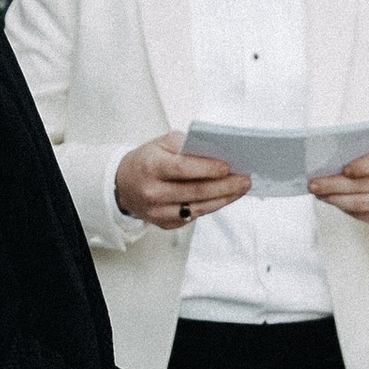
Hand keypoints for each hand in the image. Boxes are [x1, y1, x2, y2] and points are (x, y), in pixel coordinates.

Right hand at [117, 132, 251, 228]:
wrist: (123, 185)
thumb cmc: (147, 160)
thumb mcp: (161, 144)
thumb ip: (186, 145)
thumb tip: (217, 153)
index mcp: (150, 167)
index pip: (182, 168)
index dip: (207, 168)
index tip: (228, 166)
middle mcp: (153, 192)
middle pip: (196, 191)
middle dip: (225, 186)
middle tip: (245, 180)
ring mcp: (158, 212)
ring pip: (198, 208)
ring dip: (224, 198)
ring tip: (241, 189)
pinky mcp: (165, 224)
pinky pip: (194, 216)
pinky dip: (212, 206)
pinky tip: (224, 197)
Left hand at [309, 137, 368, 228]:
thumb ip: (354, 151)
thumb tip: (324, 161)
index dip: (364, 165)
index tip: (344, 169)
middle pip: (366, 184)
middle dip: (336, 185)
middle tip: (314, 184)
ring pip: (361, 203)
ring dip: (336, 199)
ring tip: (318, 193)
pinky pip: (362, 215)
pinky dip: (343, 208)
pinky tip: (330, 200)